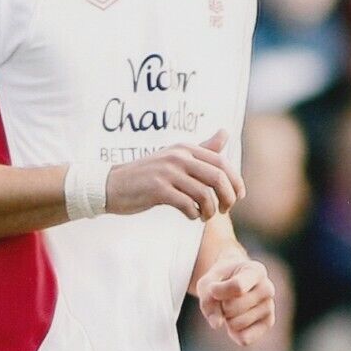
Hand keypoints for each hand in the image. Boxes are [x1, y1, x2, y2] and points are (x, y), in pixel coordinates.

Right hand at [105, 130, 244, 220]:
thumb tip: (225, 133)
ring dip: (210, 211)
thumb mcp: (175, 157)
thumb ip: (201, 149)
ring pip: (204, 194)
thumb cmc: (147, 175)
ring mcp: (167, 173)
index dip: (235, 181)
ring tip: (205, 217)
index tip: (238, 197)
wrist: (112, 185)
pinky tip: (190, 216)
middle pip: (217, 177)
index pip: (221, 161)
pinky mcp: (158, 190)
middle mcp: (178, 157)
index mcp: (185, 149)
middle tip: (225, 210)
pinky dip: (194, 214)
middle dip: (227, 197)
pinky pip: (187, 205)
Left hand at [197, 253, 275, 346]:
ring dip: (226, 320)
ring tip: (231, 309)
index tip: (213, 288)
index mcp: (255, 270)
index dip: (217, 291)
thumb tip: (217, 325)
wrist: (234, 283)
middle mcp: (267, 287)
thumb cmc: (220, 281)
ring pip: (237, 324)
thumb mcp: (207, 283)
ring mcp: (270, 306)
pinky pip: (244, 338)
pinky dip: (234, 333)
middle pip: (233, 307)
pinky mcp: (268, 323)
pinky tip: (236, 321)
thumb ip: (207, 300)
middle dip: (221, 306)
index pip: (237, 286)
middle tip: (224, 299)